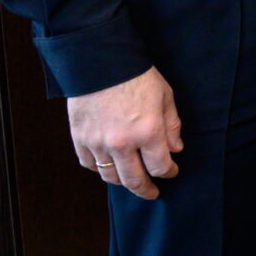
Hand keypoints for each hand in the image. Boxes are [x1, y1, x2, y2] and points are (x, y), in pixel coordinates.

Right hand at [67, 67, 182, 199]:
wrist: (101, 62)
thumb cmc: (137, 77)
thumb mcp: (165, 96)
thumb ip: (171, 125)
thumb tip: (175, 149)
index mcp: (148, 132)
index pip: (160, 166)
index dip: (168, 172)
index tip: (171, 171)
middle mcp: (122, 143)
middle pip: (134, 180)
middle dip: (146, 190)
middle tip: (152, 193)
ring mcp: (98, 143)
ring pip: (110, 176)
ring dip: (122, 182)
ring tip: (130, 180)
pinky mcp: (79, 138)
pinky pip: (89, 164)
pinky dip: (99, 169)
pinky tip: (108, 166)